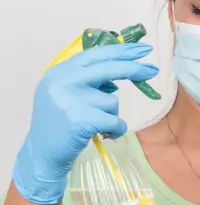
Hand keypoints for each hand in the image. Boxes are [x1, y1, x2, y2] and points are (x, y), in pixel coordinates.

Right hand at [12, 43, 158, 203]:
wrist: (42, 155)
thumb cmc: (61, 124)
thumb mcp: (68, 95)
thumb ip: (89, 81)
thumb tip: (120, 76)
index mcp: (59, 72)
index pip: (94, 54)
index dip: (121, 50)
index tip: (143, 49)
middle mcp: (61, 81)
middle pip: (108, 69)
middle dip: (133, 69)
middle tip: (153, 70)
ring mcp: (69, 100)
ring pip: (113, 101)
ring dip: (112, 115)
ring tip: (95, 125)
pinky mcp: (80, 120)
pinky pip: (114, 121)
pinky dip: (115, 130)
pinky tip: (103, 135)